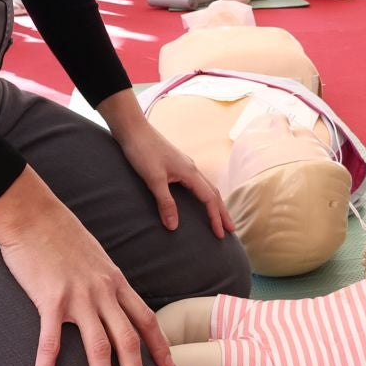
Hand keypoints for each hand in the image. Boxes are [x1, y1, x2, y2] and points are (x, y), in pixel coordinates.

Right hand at [0, 167, 174, 365]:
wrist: (33, 213)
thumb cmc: (59, 232)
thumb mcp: (92, 255)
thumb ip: (101, 279)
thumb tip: (105, 296)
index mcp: (115, 281)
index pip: (145, 317)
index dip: (159, 345)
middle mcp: (103, 292)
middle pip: (128, 341)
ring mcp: (78, 297)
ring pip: (99, 349)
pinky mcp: (50, 301)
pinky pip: (50, 344)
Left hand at [109, 116, 231, 239]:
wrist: (134, 130)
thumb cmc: (143, 152)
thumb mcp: (153, 179)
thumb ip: (165, 202)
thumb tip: (174, 226)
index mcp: (190, 172)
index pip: (208, 199)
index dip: (215, 217)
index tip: (220, 234)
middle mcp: (192, 169)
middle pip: (213, 193)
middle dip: (222, 212)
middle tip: (230, 230)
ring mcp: (185, 166)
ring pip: (207, 187)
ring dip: (215, 203)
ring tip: (220, 217)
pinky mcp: (177, 165)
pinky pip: (198, 183)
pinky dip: (204, 195)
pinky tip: (199, 199)